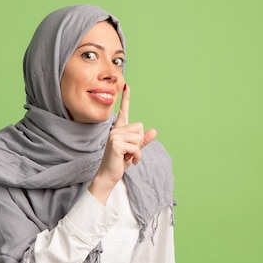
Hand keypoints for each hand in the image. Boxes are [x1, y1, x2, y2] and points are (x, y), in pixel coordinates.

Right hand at [89, 85, 156, 204]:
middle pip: (140, 128)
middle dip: (139, 143)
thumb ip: (143, 141)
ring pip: (139, 138)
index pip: (124, 111)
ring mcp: (115, 136)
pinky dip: (136, 157)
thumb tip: (154, 131)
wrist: (108, 176)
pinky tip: (128, 161)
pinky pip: (136, 148)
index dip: (126, 99)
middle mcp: (115, 130)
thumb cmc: (119, 163)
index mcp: (119, 130)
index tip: (127, 86)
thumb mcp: (134, 151)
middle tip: (128, 152)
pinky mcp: (116, 144)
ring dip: (137, 151)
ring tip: (127, 157)